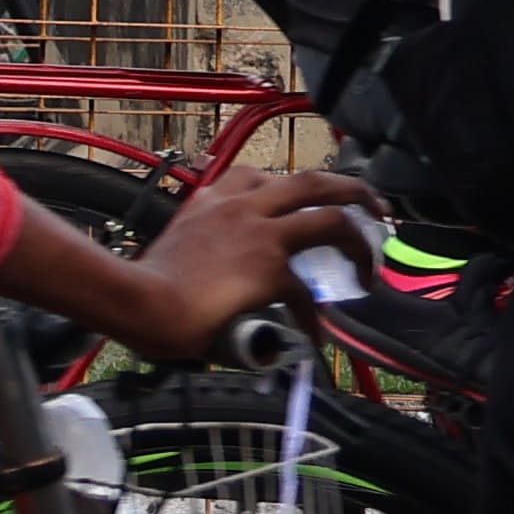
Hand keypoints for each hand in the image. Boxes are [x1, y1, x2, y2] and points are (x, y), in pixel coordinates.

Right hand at [71, 165, 380, 361]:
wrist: (140, 301)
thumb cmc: (146, 284)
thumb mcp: (178, 248)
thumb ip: (207, 253)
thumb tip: (223, 286)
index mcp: (214, 197)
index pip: (260, 176)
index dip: (292, 191)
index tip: (304, 209)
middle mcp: (240, 204)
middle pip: (313, 180)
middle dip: (351, 190)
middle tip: (374, 210)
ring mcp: (258, 232)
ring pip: (329, 218)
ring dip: (359, 241)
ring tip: (369, 268)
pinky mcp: (268, 267)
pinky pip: (308, 292)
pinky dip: (314, 317)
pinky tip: (313, 337)